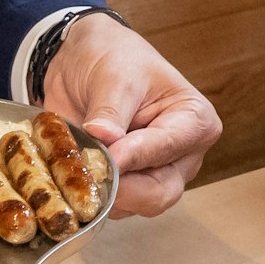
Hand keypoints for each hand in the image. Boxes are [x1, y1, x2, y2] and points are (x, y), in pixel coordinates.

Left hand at [42, 16, 220, 218]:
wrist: (81, 60)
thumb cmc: (112, 57)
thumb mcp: (113, 76)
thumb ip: (111, 112)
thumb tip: (104, 139)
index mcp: (194, 121)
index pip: (169, 148)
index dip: (136, 156)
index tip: (108, 155)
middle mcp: (181, 157)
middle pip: (159, 193)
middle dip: (121, 187)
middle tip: (88, 170)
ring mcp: (153, 176)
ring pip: (131, 206)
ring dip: (98, 190)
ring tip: (73, 160)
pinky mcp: (124, 188)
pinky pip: (108, 205)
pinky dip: (86, 192)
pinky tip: (69, 169)